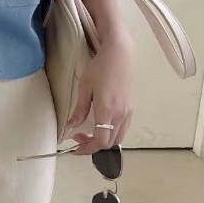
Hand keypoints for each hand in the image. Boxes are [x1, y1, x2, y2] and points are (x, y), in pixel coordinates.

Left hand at [65, 34, 135, 155]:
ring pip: (118, 138)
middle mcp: (121, 115)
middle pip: (110, 143)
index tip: (75, 147)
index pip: (100, 140)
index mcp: (107, 110)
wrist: (120, 54)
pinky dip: (112, 133)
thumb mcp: (85, 86)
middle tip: (79, 137)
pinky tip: (101, 124)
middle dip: (93, 145)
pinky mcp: (131, 108)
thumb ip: (80, 109)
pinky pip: (123, 129)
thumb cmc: (100, 67)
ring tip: (89, 132)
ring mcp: (128, 112)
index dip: (87, 148)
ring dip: (103, 140)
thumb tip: (71, 126)